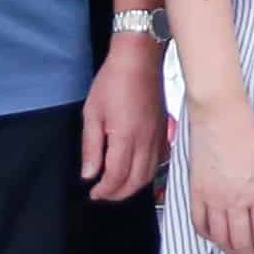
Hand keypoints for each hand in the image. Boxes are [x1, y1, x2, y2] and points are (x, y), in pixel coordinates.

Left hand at [83, 36, 168, 201]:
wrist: (139, 59)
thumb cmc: (112, 82)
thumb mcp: (92, 112)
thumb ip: (91, 146)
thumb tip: (89, 174)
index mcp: (126, 137)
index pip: (117, 176)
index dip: (104, 190)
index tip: (92, 193)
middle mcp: (146, 142)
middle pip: (136, 181)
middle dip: (118, 193)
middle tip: (102, 194)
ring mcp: (158, 137)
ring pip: (149, 174)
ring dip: (133, 186)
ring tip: (117, 186)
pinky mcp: (163, 131)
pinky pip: (158, 162)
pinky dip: (147, 174)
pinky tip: (136, 171)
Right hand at [186, 103, 253, 253]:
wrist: (219, 115)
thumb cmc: (248, 133)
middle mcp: (235, 199)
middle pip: (240, 240)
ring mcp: (213, 197)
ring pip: (219, 236)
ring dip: (229, 250)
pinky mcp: (196, 190)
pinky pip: (199, 222)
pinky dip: (207, 235)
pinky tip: (213, 238)